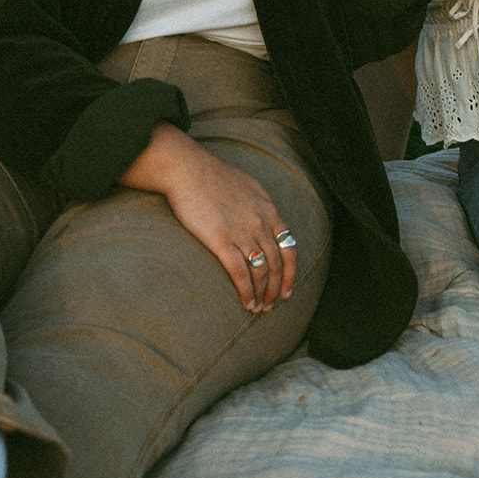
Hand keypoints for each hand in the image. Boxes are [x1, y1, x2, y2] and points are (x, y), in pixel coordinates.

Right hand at [119, 124, 296, 310]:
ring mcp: (242, 232)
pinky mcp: (221, 240)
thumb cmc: (213, 176)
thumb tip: (264, 222)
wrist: (188, 169)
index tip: (286, 288)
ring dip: (262, 294)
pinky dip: (247, 292)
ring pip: (262, 272)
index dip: (290, 272)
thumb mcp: (247, 187)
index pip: (289, 247)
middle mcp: (260, 222)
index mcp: (268, 209)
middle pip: (278, 264)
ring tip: (258, 308)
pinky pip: (241, 273)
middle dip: (276, 289)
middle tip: (272, 304)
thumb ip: (259, 206)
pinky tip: (246, 303)